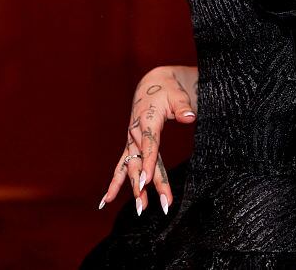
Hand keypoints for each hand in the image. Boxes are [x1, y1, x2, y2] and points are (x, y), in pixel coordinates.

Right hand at [99, 65, 197, 215]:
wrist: (152, 84)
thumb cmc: (167, 89)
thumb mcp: (177, 94)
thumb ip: (182, 106)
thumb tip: (189, 117)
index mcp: (146, 120)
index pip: (149, 144)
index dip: (148, 163)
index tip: (146, 181)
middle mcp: (135, 133)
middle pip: (140, 162)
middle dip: (145, 185)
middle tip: (153, 206)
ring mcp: (132, 141)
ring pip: (131, 168)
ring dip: (134, 188)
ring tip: (140, 210)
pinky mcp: (132, 146)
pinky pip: (122, 166)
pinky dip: (115, 183)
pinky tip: (106, 200)